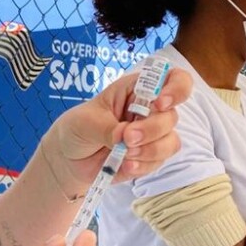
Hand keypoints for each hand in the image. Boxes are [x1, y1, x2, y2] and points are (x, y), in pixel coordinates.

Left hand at [47, 67, 191, 186]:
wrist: (70, 160)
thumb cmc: (77, 128)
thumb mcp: (84, 122)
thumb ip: (105, 127)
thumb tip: (125, 136)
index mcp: (136, 89)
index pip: (173, 79)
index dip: (175, 89)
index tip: (159, 103)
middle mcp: (150, 110)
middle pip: (171, 116)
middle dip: (151, 130)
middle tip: (127, 138)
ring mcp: (153, 135)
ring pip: (171, 141)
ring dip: (150, 150)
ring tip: (124, 155)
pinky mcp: (150, 157)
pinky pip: (159, 162)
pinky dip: (143, 165)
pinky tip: (124, 165)